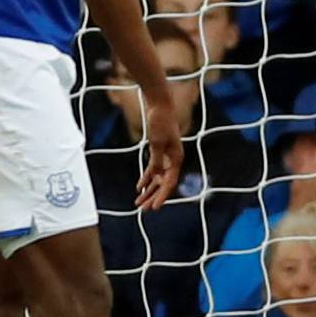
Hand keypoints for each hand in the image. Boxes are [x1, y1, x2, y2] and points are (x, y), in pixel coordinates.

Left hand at [137, 92, 182, 210]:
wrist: (159, 106)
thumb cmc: (161, 122)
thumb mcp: (157, 142)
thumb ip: (157, 160)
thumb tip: (155, 175)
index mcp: (177, 158)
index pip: (169, 182)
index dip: (162, 196)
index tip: (155, 208)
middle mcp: (173, 160)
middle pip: (163, 184)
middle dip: (153, 197)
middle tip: (144, 210)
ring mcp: (165, 157)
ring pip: (157, 179)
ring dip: (149, 191)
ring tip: (138, 203)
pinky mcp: (158, 152)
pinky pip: (152, 170)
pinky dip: (146, 179)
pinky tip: (139, 188)